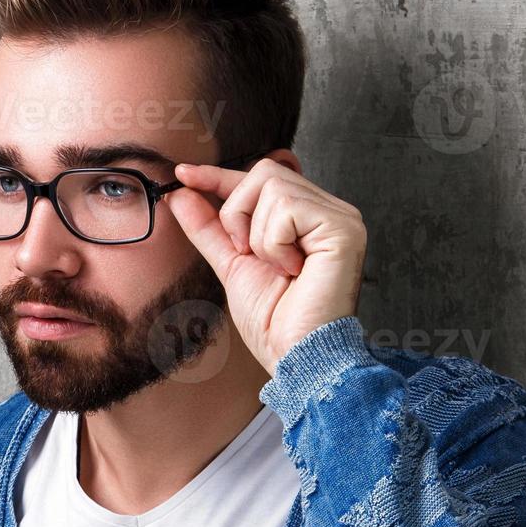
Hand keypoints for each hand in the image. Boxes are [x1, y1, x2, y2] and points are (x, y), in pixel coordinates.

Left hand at [167, 157, 366, 376]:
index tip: (183, 174)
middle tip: (248, 254)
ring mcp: (340, 217)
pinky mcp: (344, 228)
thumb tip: (181, 193)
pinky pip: (287, 208)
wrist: (296, 355)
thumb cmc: (275, 320)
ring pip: (272, 185)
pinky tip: (292, 269)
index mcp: (306, 217)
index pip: (259, 179)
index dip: (219, 175)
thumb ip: (209, 228)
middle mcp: (328, 210)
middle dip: (237, 213)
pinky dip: (274, 243)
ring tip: (277, 268)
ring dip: (256, 234)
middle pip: (264, 171)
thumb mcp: (232, 264)